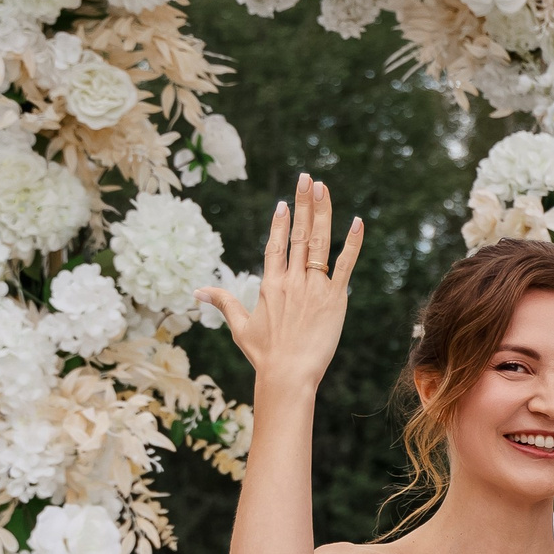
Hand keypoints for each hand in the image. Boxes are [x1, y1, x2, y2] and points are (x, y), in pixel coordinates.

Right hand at [197, 173, 364, 407]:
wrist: (288, 375)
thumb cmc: (264, 355)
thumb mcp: (240, 327)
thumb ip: (223, 302)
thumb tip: (196, 291)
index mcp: (270, 284)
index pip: (275, 245)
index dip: (280, 222)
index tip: (284, 202)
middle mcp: (291, 280)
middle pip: (298, 234)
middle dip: (303, 203)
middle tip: (308, 178)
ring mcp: (314, 288)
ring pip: (319, 243)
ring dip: (322, 213)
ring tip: (324, 188)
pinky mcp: (335, 299)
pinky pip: (345, 266)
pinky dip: (352, 244)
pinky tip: (358, 222)